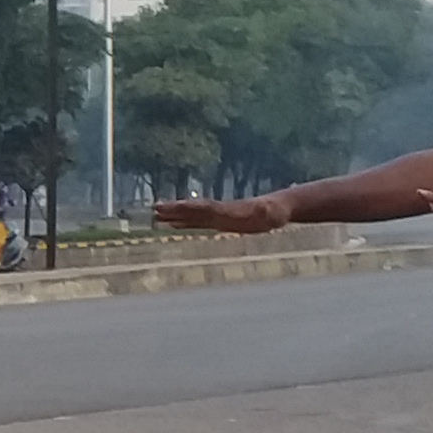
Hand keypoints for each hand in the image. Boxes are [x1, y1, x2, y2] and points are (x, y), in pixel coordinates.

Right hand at [151, 192, 291, 235]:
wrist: (277, 208)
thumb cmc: (274, 213)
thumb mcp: (271, 213)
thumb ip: (266, 212)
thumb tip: (263, 210)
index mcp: (228, 210)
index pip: (203, 209)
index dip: (187, 209)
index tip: (170, 208)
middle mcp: (219, 211)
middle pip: (193, 210)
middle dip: (175, 210)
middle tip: (155, 210)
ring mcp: (218, 216)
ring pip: (192, 216)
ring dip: (175, 216)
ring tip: (157, 217)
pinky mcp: (219, 222)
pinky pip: (198, 223)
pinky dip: (184, 222)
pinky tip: (174, 224)